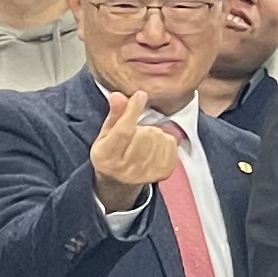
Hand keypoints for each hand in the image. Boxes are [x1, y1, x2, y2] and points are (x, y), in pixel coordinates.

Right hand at [91, 87, 184, 204]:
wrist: (121, 181)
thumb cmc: (112, 153)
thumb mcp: (106, 134)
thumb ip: (114, 114)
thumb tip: (117, 95)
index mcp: (106, 156)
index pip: (123, 131)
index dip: (132, 111)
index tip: (140, 95)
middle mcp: (125, 168)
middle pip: (143, 133)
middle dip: (141, 127)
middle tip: (135, 134)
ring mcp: (145, 173)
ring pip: (158, 137)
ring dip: (153, 134)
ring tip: (143, 142)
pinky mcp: (162, 173)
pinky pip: (171, 143)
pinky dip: (165, 140)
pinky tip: (155, 147)